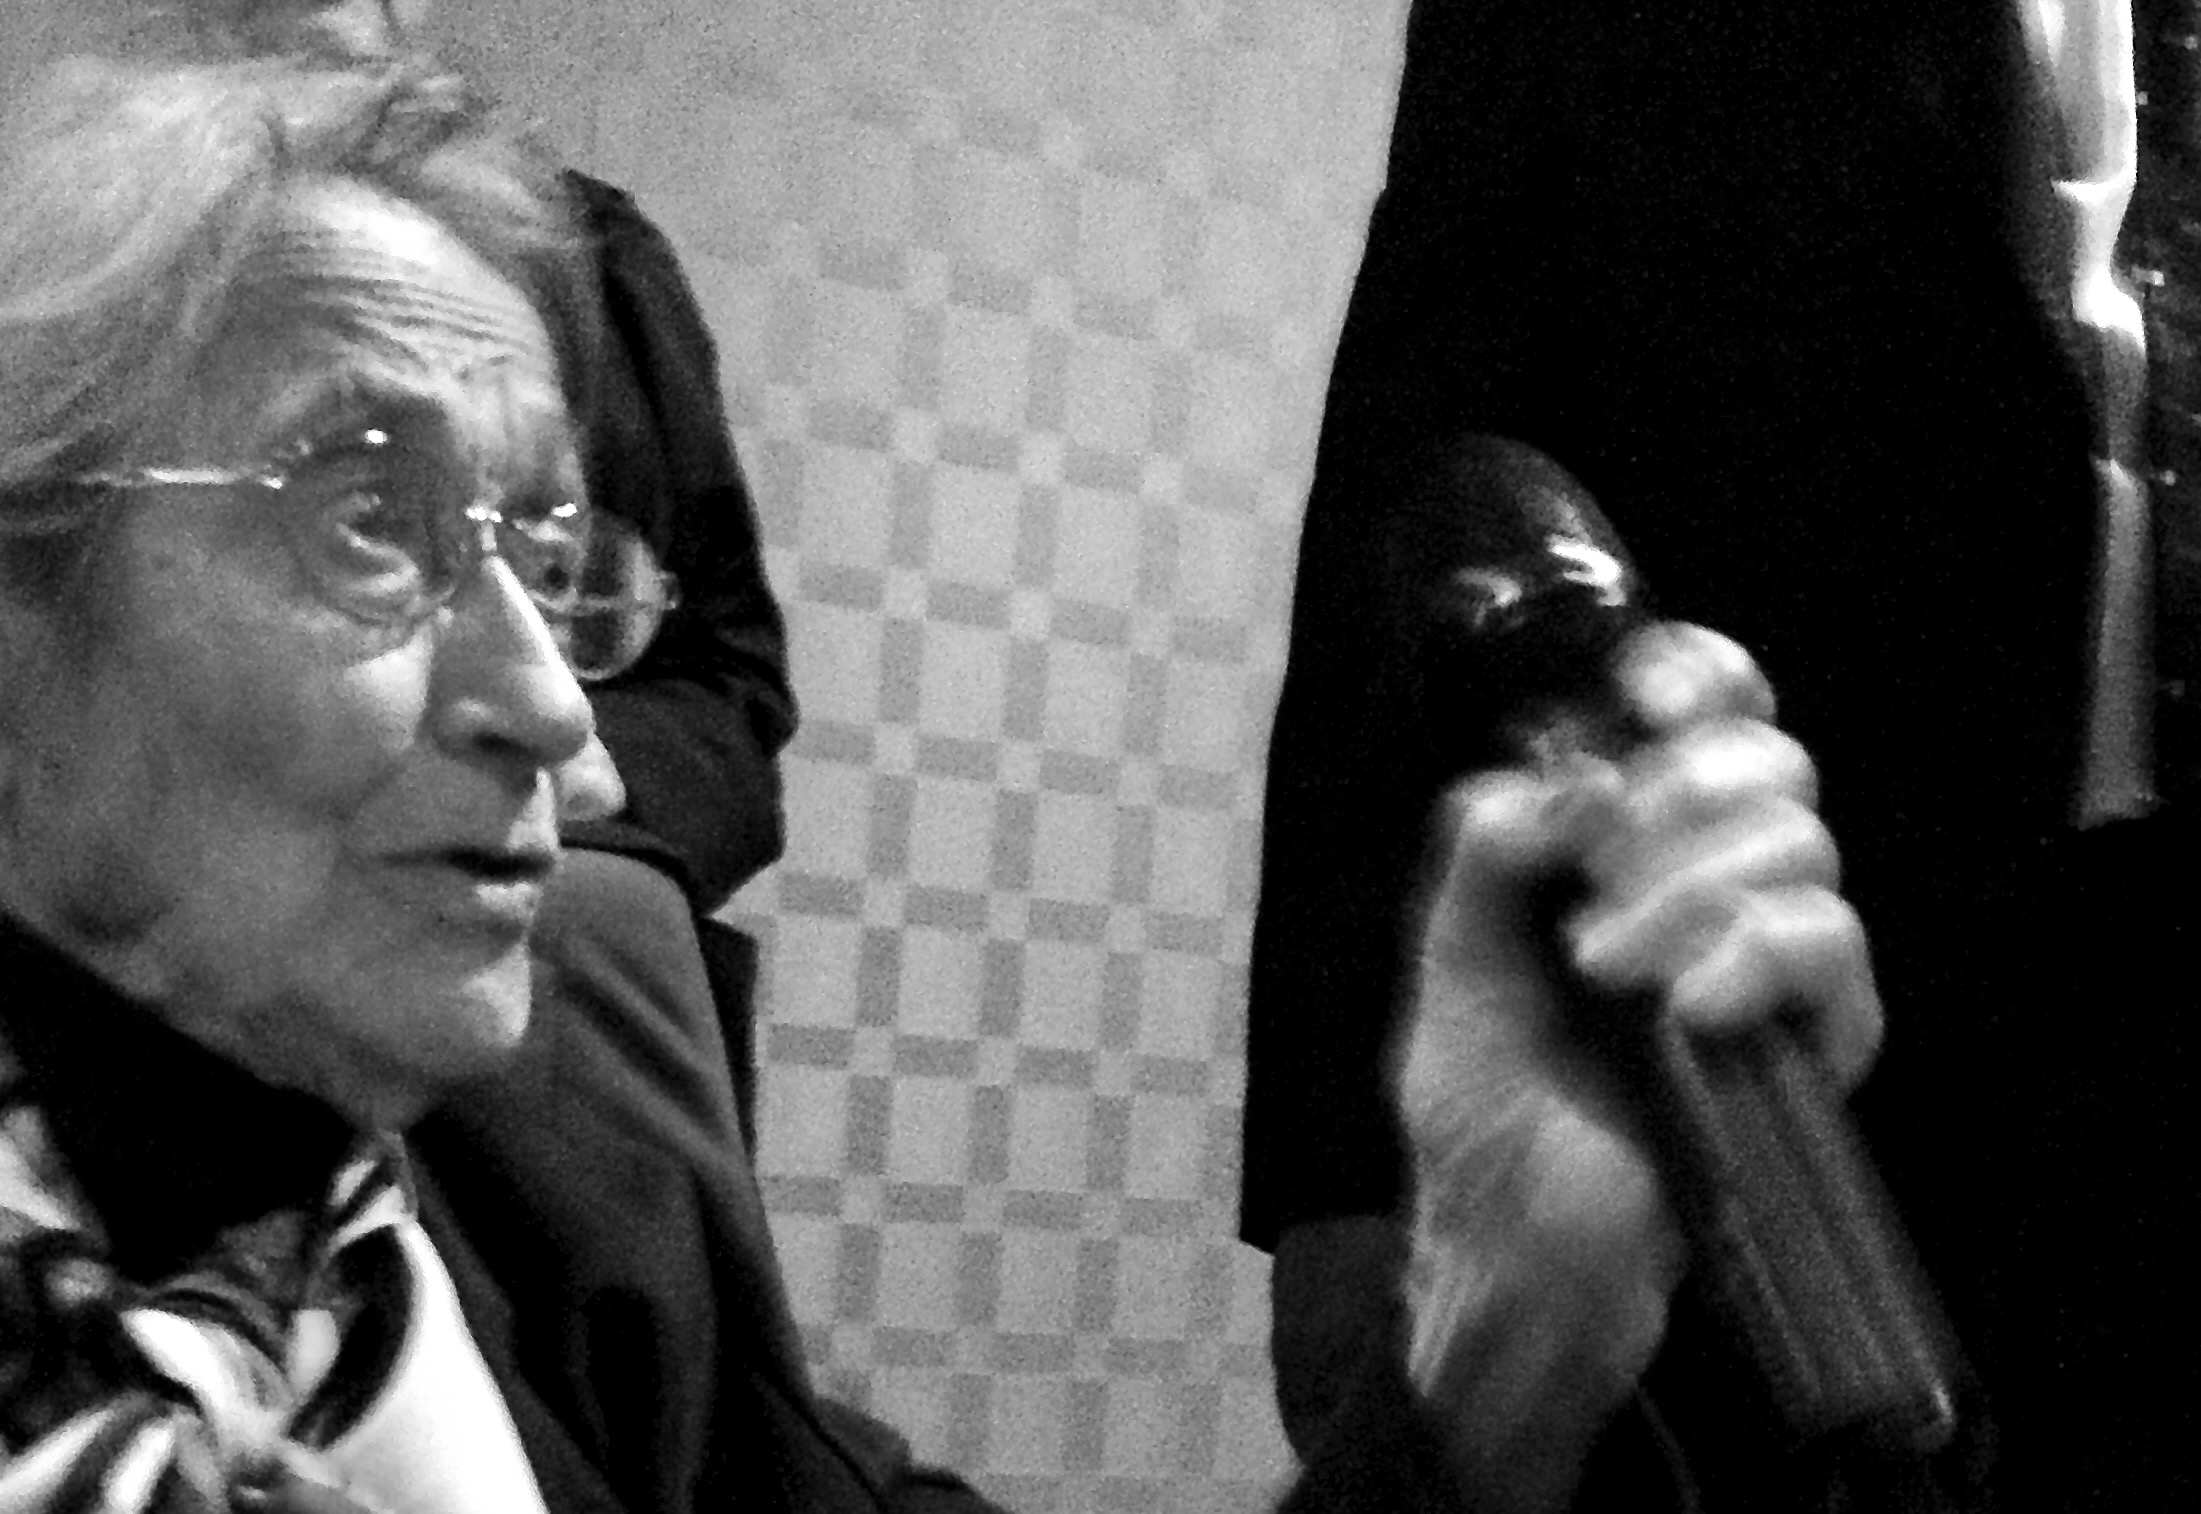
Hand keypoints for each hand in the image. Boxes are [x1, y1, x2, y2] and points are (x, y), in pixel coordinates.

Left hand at [1393, 622, 1878, 1508]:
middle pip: (1769, 759)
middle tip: (1602, 871)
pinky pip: (1828, 944)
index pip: (1707, 716)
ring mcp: (1771, 961)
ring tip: (1606, 971)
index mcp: (1627, 850)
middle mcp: (1713, 887)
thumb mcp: (1450, 965)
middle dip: (1681, 791)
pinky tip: (1690, 1007)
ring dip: (1687, 888)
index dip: (1699, 676)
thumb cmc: (1483, 1113)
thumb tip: (1566, 778)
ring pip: (1796, 841)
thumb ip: (1485, 851)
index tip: (1651, 694)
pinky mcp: (1816, 1040)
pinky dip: (1755, 953)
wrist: (1521, 1254)